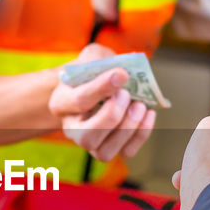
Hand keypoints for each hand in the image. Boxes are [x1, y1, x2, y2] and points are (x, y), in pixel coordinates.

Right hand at [49, 44, 155, 161]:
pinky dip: (141, 134)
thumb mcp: (93, 57)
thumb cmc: (94, 70)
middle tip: (127, 95)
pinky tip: (149, 113)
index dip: (102, 88)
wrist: (96, 85)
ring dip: (128, 128)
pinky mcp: (109, 149)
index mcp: (61, 103)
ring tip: (141, 105)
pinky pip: (126, 152)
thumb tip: (122, 75)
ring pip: (105, 152)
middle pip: (86, 136)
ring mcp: (90, 143)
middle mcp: (71, 129)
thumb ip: (102, 61)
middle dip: (111, 117)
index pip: (78, 101)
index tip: (122, 74)